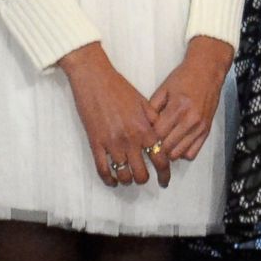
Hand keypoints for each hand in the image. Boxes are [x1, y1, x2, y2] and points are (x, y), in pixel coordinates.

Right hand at [58, 43, 166, 188]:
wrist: (95, 79)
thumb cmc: (120, 88)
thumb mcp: (143, 103)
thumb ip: (154, 122)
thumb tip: (162, 137)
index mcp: (145, 129)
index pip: (160, 158)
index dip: (164, 173)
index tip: (165, 180)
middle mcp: (130, 139)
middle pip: (141, 172)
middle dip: (145, 179)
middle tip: (145, 178)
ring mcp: (111, 143)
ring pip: (122, 174)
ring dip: (127, 180)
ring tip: (129, 178)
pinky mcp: (95, 143)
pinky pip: (102, 169)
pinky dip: (108, 179)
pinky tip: (112, 180)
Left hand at [148, 36, 232, 163]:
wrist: (208, 70)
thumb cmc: (184, 77)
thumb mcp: (163, 89)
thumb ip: (152, 109)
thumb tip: (143, 129)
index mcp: (177, 108)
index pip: (157, 135)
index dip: (147, 139)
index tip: (143, 138)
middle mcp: (190, 120)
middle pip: (167, 147)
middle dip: (156, 148)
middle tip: (151, 143)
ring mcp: (200, 127)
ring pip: (179, 154)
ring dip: (168, 152)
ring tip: (163, 143)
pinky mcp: (207, 130)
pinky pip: (192, 153)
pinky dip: (183, 152)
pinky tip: (177, 143)